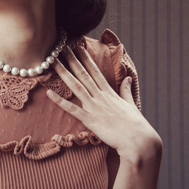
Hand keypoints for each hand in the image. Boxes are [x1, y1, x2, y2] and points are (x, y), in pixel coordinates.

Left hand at [46, 46, 160, 158]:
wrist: (140, 141)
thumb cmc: (136, 125)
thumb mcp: (131, 104)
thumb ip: (126, 90)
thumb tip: (128, 78)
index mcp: (109, 92)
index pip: (95, 71)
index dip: (85, 58)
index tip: (77, 46)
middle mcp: (100, 96)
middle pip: (83, 74)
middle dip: (71, 59)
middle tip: (60, 47)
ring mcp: (94, 107)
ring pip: (76, 86)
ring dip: (63, 73)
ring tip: (52, 62)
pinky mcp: (90, 120)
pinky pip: (72, 109)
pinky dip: (60, 101)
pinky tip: (49, 93)